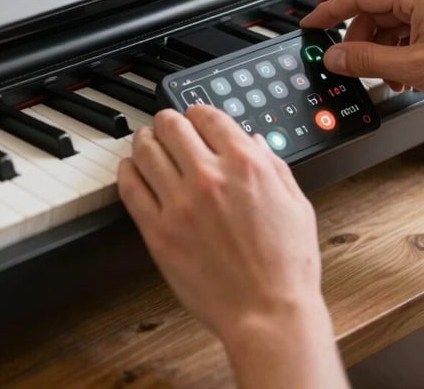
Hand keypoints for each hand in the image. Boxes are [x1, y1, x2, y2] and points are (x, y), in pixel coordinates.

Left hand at [117, 106, 322, 341]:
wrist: (268, 312)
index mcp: (245, 164)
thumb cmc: (287, 264)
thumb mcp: (296, 202)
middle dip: (168, 121)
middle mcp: (209, 176)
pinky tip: (131, 169)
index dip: (198, 112)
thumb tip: (254, 140)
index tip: (195, 118)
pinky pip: (130, 188)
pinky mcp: (159, 232)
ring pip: (146, 150)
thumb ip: (273, 164)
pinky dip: (127, 171)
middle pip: (171, 125)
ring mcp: (180, 203)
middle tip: (167, 126)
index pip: (207, 115)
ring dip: (145, 140)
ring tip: (146, 142)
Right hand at [300, 0, 423, 105]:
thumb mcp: (413, 67)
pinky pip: (408, 31)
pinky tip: (405, 75)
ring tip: (390, 78)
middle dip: (363, 44)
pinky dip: (400, 53)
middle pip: (374, 13)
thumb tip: (336, 58)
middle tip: (356, 68)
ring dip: (383, 53)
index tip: (311, 26)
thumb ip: (367, 61)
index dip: (329, 12)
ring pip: (391, 25)